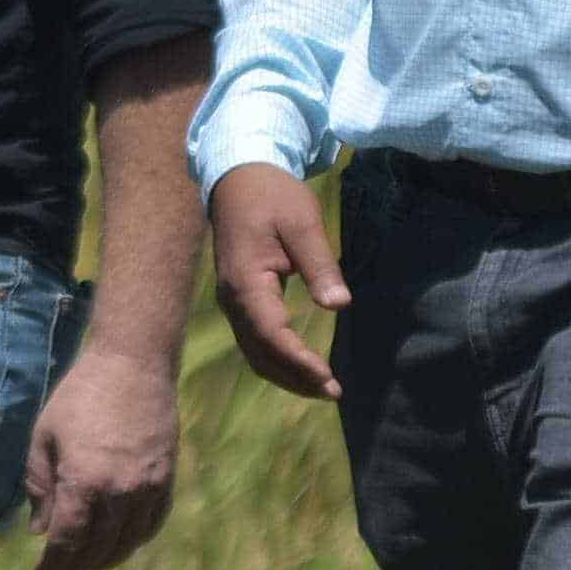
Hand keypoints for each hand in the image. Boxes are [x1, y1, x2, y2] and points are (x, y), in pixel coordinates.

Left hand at [25, 345, 177, 569]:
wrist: (133, 364)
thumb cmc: (79, 396)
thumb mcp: (44, 436)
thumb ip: (39, 486)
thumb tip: (40, 531)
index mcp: (83, 481)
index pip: (67, 540)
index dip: (53, 563)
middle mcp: (119, 492)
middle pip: (97, 547)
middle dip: (76, 567)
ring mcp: (148, 487)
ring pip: (128, 541)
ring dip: (107, 560)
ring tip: (89, 566)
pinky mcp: (166, 478)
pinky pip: (153, 522)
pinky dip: (136, 540)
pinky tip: (122, 543)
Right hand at [209, 165, 347, 400]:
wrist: (237, 177)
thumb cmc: (272, 195)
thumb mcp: (302, 222)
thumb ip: (320, 265)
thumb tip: (339, 306)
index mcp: (246, 281)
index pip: (271, 334)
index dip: (298, 360)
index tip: (328, 378)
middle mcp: (232, 299)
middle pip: (260, 353)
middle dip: (294, 378)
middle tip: (333, 393)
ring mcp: (231, 301)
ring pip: (254, 351)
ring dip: (285, 373)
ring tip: (320, 387)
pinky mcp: (238, 298)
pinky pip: (253, 340)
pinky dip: (275, 359)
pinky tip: (299, 365)